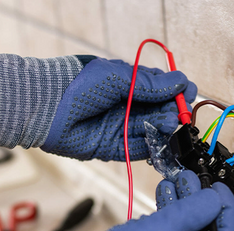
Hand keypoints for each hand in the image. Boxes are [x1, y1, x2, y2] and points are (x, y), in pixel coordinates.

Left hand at [0, 52, 196, 161]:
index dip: (176, 92)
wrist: (47, 107)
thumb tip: (180, 82)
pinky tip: (157, 144)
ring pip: (149, 131)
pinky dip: (149, 148)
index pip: (160, 89)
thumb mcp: (118, 77)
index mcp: (127, 84)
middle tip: (175, 115)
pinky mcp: (110, 148)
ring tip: (165, 126)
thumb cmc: (78, 85)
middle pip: (158, 112)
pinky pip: (135, 150)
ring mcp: (118, 127)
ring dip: (161, 130)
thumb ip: (148, 83)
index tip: (187, 95)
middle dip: (170, 113)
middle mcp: (125, 106)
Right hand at [12, 170, 233, 230]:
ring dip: (179, 205)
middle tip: (188, 178)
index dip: (224, 206)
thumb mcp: (166, 227)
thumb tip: (213, 199)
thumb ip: (193, 210)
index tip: (217, 186)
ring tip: (171, 183)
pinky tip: (157, 202)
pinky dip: (165, 218)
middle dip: (197, 200)